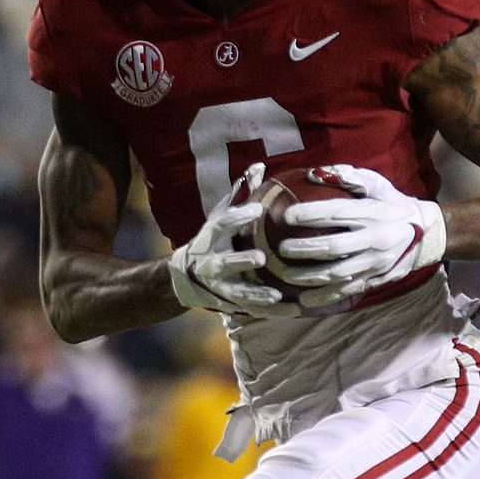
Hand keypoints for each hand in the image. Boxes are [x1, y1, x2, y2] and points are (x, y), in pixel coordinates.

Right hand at [168, 164, 285, 317]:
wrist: (186, 278)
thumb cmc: (212, 241)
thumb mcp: (220, 217)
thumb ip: (239, 193)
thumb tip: (260, 165)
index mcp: (211, 237)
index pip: (221, 224)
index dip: (236, 217)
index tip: (256, 209)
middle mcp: (212, 263)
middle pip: (224, 263)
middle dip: (240, 261)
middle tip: (260, 259)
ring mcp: (220, 286)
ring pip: (237, 293)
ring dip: (256, 294)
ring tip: (275, 295)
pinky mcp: (231, 304)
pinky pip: (253, 310)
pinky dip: (273, 313)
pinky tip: (294, 310)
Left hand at [273, 163, 445, 308]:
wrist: (424, 233)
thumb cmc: (391, 204)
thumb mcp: (378, 184)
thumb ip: (350, 177)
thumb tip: (315, 173)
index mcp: (374, 214)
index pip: (339, 213)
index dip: (311, 214)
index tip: (288, 215)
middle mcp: (376, 240)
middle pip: (335, 247)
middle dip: (305, 248)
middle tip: (282, 249)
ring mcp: (376, 263)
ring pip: (339, 273)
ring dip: (310, 276)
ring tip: (286, 275)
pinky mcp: (376, 279)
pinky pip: (348, 290)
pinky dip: (325, 297)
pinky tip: (304, 299)